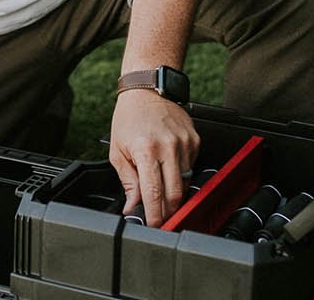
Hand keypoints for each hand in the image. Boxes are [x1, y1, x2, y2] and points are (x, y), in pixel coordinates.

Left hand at [109, 89, 200, 226]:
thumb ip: (128, 182)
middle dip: (168, 210)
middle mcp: (168, 147)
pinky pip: (192, 168)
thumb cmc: (129, 118)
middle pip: (175, 193)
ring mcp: (184, 144)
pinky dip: (181, 175)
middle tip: (160, 217)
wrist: (147, 90)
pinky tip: (169, 168)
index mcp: (146, 150)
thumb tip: (133, 206)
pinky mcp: (195, 141)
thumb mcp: (118, 151)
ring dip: (175, 193)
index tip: (154, 225)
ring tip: (162, 193)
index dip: (155, 214)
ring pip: (186, 183)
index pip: (154, 193)